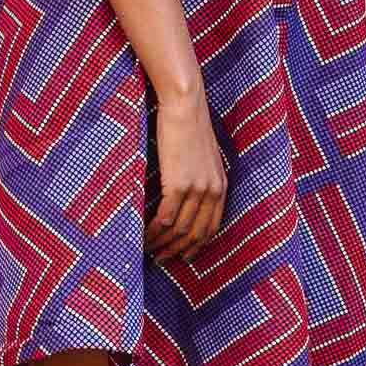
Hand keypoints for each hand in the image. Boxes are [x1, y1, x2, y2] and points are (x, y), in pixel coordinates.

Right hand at [145, 81, 227, 260]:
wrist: (186, 106)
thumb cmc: (189, 126)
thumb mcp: (203, 156)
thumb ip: (200, 178)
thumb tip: (185, 196)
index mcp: (221, 185)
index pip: (211, 227)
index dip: (196, 245)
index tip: (182, 255)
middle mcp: (213, 191)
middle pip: (195, 233)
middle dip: (177, 251)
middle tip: (161, 260)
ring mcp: (197, 189)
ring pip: (179, 229)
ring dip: (162, 244)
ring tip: (148, 250)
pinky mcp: (179, 184)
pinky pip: (165, 217)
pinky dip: (153, 231)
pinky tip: (144, 236)